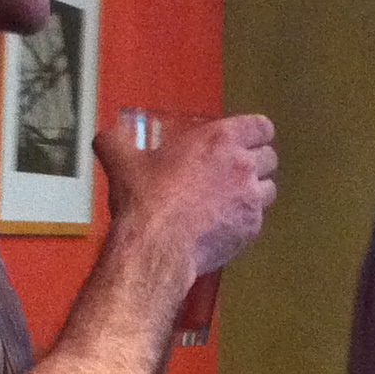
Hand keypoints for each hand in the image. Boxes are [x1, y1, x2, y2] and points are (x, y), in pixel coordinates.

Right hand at [95, 113, 277, 276]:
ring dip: (256, 191)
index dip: (255, 133)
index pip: (260, 126)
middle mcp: (243, 165)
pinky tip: (224, 224)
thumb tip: (104, 138)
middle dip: (256, 162)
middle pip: (270, 157)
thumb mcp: (123, 162)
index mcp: (219, 139)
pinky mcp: (251, 228)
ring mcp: (251, 199)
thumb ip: (115, 143)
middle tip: (235, 172)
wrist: (156, 246)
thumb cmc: (145, 199)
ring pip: (269, 189)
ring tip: (233, 199)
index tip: (247, 140)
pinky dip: (245, 220)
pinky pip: (258, 219)